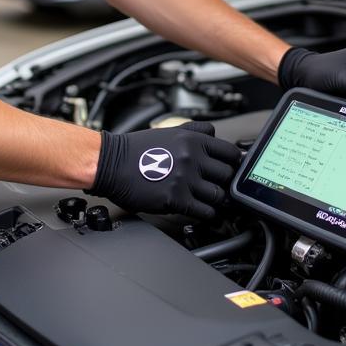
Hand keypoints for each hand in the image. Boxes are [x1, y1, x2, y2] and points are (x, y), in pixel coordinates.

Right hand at [87, 122, 240, 218]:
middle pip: (228, 175)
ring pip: (218, 195)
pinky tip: (204, 212)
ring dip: (217, 201)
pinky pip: (204, 211)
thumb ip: (196, 130)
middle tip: (221, 187)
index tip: (232, 170)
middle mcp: (192, 157)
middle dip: (226, 183)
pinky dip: (208, 215)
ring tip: (213, 202)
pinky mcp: (175, 199)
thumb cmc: (137, 149)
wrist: (111, 163)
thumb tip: (215, 134)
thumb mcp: (170, 130)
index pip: (231, 153)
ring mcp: (185, 179)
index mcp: (193, 139)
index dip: (234, 163)